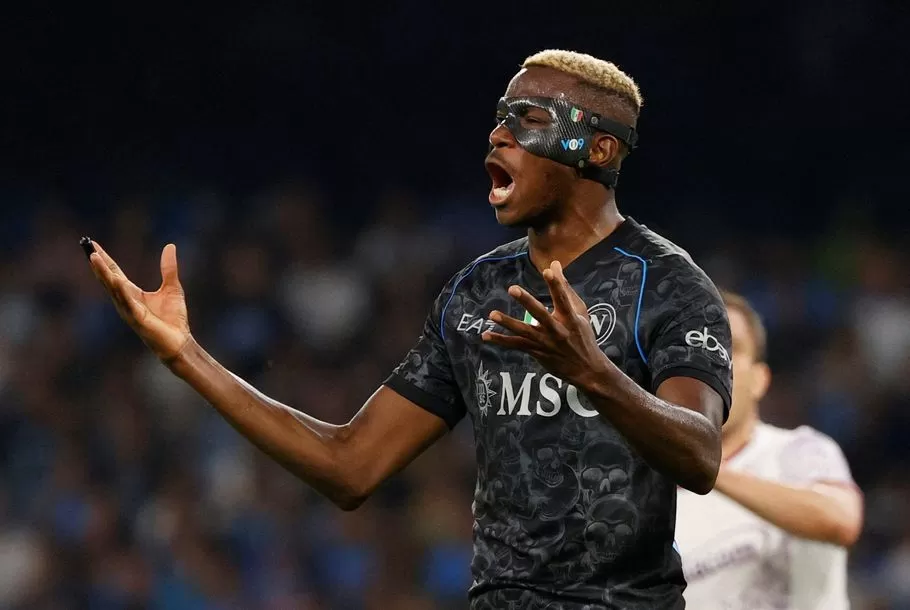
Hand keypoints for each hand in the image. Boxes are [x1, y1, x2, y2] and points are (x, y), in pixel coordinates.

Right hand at [85, 240, 191, 361]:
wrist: (180, 342)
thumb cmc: (173, 319)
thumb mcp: (172, 288)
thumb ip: (168, 268)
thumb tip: (170, 246)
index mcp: (132, 294)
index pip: (114, 273)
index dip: (104, 259)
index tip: (92, 244)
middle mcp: (125, 301)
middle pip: (108, 279)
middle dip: (98, 264)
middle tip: (88, 247)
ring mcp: (129, 311)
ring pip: (113, 289)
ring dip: (103, 273)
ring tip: (94, 258)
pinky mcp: (138, 319)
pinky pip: (127, 303)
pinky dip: (121, 291)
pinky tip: (115, 279)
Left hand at [482, 260, 609, 385]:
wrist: (586, 369)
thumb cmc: (582, 335)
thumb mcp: (580, 311)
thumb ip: (564, 287)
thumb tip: (554, 264)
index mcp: (570, 318)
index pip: (563, 299)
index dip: (556, 285)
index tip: (548, 271)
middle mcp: (557, 330)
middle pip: (540, 314)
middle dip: (526, 301)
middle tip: (512, 289)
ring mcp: (545, 342)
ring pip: (524, 332)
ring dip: (508, 323)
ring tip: (492, 314)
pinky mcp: (536, 352)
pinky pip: (516, 345)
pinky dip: (501, 341)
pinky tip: (486, 336)